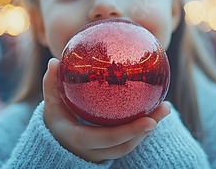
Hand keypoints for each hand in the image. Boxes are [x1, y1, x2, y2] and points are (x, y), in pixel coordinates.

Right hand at [42, 58, 170, 162]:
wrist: (56, 144)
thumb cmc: (54, 120)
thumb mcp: (50, 103)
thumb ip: (51, 84)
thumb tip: (54, 61)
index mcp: (79, 140)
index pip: (109, 139)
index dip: (130, 132)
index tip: (150, 121)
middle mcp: (93, 152)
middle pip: (126, 145)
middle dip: (147, 128)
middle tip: (165, 107)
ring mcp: (103, 155)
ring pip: (130, 145)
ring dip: (149, 128)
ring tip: (164, 107)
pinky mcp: (111, 151)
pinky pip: (129, 141)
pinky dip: (142, 129)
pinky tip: (154, 111)